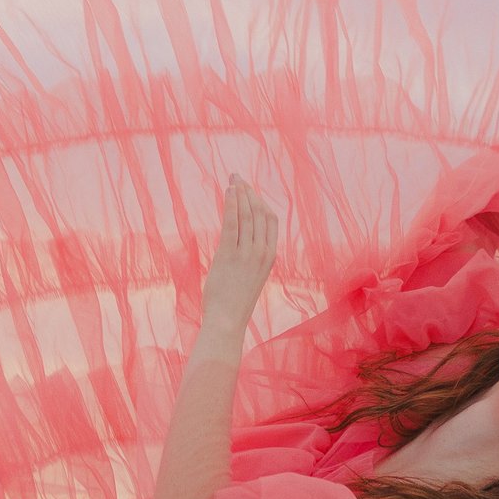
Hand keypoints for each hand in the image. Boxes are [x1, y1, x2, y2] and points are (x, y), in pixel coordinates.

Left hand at [196, 176, 280, 339]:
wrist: (227, 321)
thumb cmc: (235, 302)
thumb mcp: (250, 276)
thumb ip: (250, 257)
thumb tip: (241, 242)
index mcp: (270, 257)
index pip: (271, 220)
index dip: (260, 202)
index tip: (249, 191)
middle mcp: (262, 252)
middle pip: (259, 213)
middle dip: (249, 192)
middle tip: (238, 178)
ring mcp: (247, 253)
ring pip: (247, 215)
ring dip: (240, 194)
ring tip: (233, 180)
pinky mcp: (229, 255)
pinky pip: (232, 223)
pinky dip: (231, 205)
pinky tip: (228, 192)